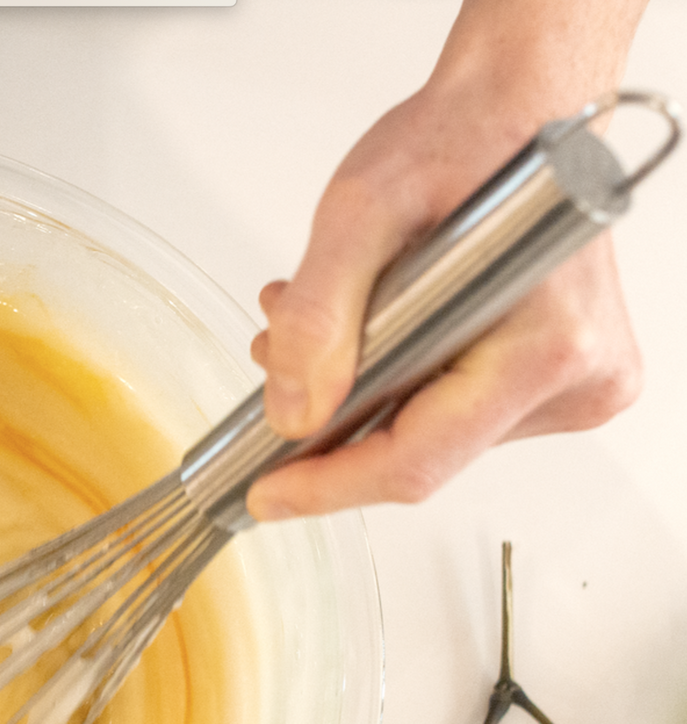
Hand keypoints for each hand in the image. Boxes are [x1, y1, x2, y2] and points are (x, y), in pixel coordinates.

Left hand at [246, 0, 647, 521]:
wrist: (513, 111)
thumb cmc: (460, 143)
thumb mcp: (362, 210)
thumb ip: (319, 316)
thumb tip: (293, 415)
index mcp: (546, 346)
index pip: (415, 460)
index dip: (327, 485)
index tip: (265, 495)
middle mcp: (576, 378)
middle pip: (416, 456)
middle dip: (332, 430)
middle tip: (274, 374)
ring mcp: (571, 387)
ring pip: (427, 439)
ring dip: (357, 400)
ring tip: (318, 332)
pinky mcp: (554, 385)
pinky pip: (447, 415)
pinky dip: (392, 386)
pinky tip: (366, 338)